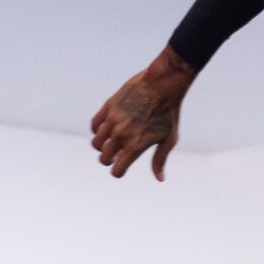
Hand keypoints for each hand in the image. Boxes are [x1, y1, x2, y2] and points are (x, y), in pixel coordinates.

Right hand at [90, 48, 193, 179]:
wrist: (163, 84)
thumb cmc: (169, 113)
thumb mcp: (169, 139)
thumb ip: (160, 159)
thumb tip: (160, 179)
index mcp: (135, 146)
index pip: (117, 170)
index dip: (118, 171)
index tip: (121, 167)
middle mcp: (121, 135)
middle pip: (103, 158)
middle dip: (109, 160)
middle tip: (117, 155)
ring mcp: (113, 120)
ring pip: (96, 143)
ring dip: (102, 146)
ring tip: (112, 142)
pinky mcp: (108, 106)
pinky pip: (94, 125)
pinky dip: (98, 130)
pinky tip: (107, 128)